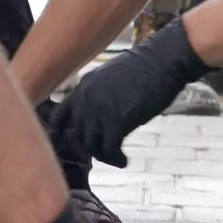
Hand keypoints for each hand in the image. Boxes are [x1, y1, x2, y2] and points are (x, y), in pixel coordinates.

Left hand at [51, 17, 211, 166]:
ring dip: (103, 156)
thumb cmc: (144, 67)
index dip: (60, 132)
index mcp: (83, 86)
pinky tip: (124, 161)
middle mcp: (86, 98)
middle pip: (76, 134)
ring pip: (91, 144)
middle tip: (103, 152)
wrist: (162, 61)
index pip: (60, 114)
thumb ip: (98, 95)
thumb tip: (99, 116)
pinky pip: (109, 148)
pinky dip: (116, 159)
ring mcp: (99, 110)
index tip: (66, 143)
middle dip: (89, 147)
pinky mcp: (117, 121)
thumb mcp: (110, 76)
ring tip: (116, 158)